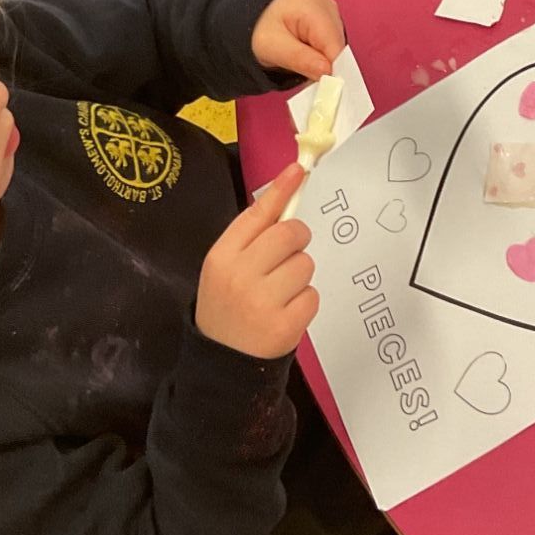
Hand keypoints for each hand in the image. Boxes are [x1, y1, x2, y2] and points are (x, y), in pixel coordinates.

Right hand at [196, 165, 318, 358]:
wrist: (222, 365)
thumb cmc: (226, 307)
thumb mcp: (224, 269)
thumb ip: (250, 237)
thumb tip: (284, 194)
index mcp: (221, 257)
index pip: (257, 214)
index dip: (281, 190)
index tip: (300, 169)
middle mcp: (240, 276)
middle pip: (289, 234)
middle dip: (296, 242)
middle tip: (285, 258)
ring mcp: (262, 302)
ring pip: (305, 264)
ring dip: (299, 276)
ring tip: (278, 294)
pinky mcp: (284, 326)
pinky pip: (312, 295)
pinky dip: (303, 303)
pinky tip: (284, 314)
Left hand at [252, 0, 344, 80]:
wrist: (255, 18)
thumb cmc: (260, 28)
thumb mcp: (271, 46)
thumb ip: (299, 59)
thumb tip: (327, 72)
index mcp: (313, 9)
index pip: (334, 47)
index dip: (332, 73)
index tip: (324, 93)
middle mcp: (328, 9)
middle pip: (338, 50)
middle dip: (326, 71)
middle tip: (307, 84)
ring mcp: (331, 16)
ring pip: (337, 52)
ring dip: (323, 66)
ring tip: (301, 68)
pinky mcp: (331, 25)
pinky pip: (332, 49)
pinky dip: (322, 60)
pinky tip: (307, 62)